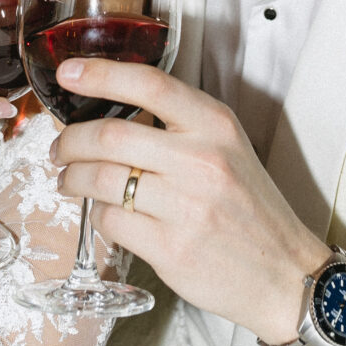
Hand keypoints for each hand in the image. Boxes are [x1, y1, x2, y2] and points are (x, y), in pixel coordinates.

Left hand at [49, 62, 330, 342]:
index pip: (150, 84)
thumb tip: (111, 107)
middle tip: (59, 147)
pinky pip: (112, 221)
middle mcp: (202, 159)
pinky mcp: (171, 249)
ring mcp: (187, 206)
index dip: (101, 74)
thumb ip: (179, 125)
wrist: (285, 273)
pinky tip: (106, 213)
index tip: (68, 72)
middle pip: (111, 134)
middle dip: (70, 140)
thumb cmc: (250, 208)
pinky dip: (98, 214)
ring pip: (102, 179)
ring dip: (72, 178)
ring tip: (69, 180)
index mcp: (216, 125)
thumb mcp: (228, 148)